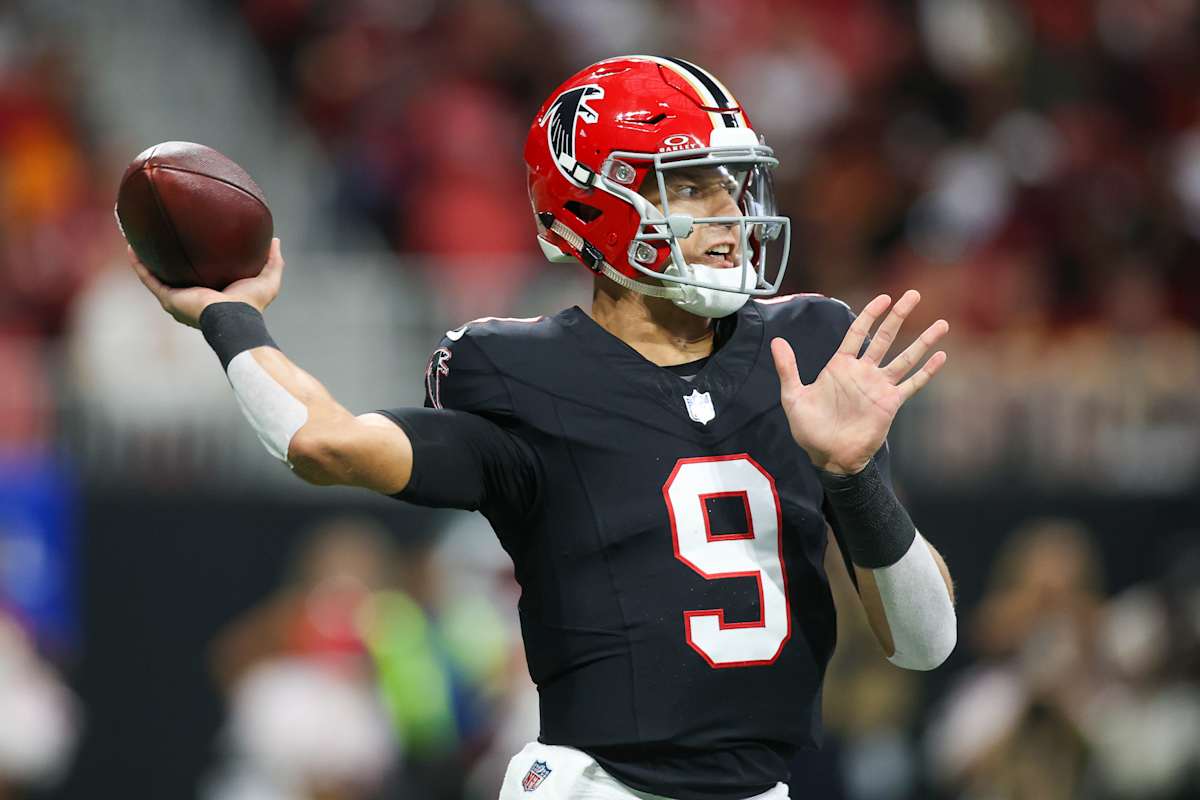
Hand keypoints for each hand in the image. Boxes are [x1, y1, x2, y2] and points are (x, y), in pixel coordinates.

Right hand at [127, 238, 284, 327]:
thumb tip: (275, 240)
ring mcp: (178, 299)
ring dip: (146, 260)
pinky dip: (139, 265)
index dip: (195, 261)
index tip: (191, 242)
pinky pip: (149, 279)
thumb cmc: (252, 304)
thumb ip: (273, 261)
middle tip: (161, 237)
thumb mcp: (267, 278)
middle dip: (166, 259)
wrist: (235, 317)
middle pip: (174, 275)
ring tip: (138, 239)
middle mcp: (192, 297)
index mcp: (212, 294)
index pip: (200, 275)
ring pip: (157, 276)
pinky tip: (131, 248)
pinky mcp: (169, 299)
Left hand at [771, 290, 948, 474]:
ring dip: (923, 341)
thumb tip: (776, 341)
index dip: (870, 314)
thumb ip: (787, 369)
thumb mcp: (793, 397)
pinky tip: (941, 357)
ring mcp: (879, 386)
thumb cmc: (809, 429)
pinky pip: (912, 384)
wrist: (829, 457)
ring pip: (905, 357)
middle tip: (914, 295)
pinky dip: (927, 372)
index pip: (857, 332)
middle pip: (885, 337)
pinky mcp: (890, 403)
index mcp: (840, 366)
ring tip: (941, 323)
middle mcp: (863, 372)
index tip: (883, 298)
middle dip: (899, 316)